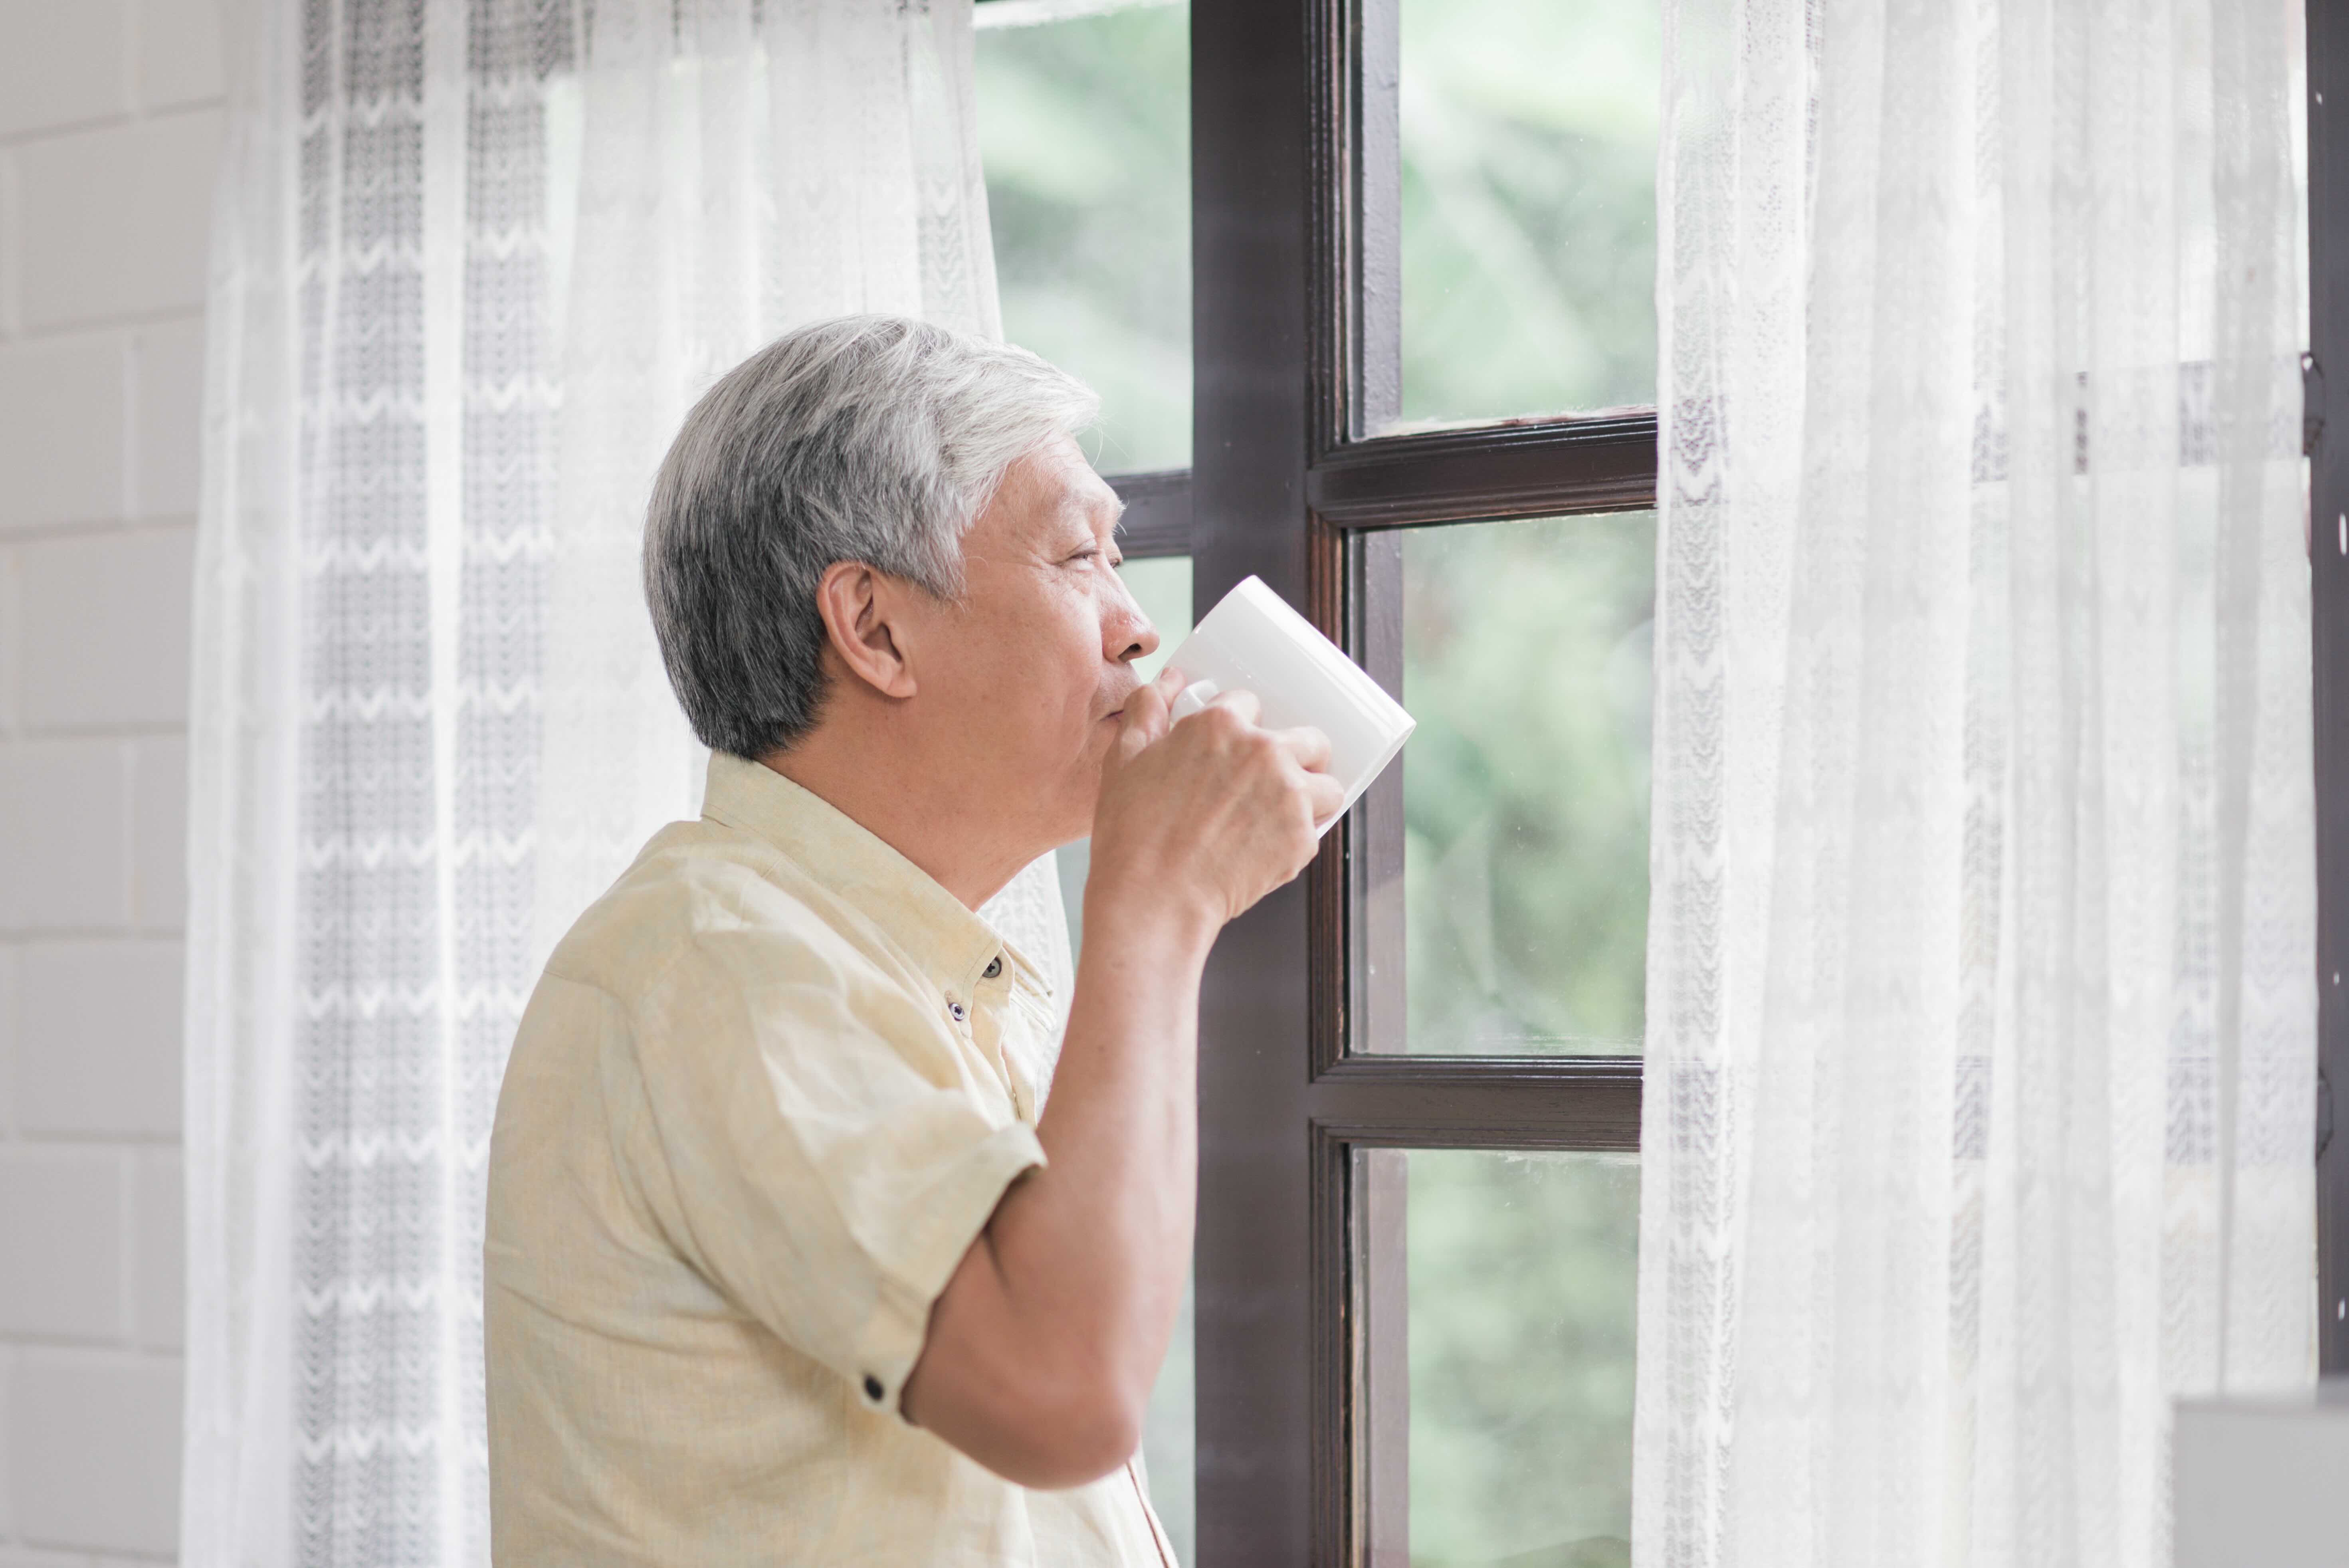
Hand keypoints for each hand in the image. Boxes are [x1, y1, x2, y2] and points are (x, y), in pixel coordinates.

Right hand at [1086, 664, 1344, 934]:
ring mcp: (1289, 795)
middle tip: (1275, 779)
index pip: (1250, 704)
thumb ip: (1146, 710)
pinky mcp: (1302, 838)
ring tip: (1283, 816)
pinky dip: (1298, 838)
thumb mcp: (1124, 759)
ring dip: (1312, 796)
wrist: (1153, 899)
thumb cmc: (1132, 833)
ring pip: (1328, 785)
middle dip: (1298, 754)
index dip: (1242, 725)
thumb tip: (1171, 679)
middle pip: (1310, 738)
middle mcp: (1264, 752)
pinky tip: (1268, 848)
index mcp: (1221, 724)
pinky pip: (1316, 829)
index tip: (1236, 747)